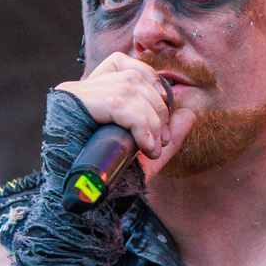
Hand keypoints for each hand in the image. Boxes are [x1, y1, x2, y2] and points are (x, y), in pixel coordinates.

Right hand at [57, 54, 196, 179]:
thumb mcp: (143, 154)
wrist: (79, 199)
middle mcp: (83, 87)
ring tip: (154, 148)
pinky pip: (118, 103)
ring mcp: (76, 93)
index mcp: (95, 91)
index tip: (164, 119)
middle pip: (133, 77)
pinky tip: (146, 146)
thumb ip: (166, 134)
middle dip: (157, 108)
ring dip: (150, 119)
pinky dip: (139, 124)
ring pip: (128, 88)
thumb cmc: (107, 176)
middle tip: (162, 141)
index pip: (127, 65)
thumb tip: (190, 114)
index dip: (153, 84)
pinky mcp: (75, 103)